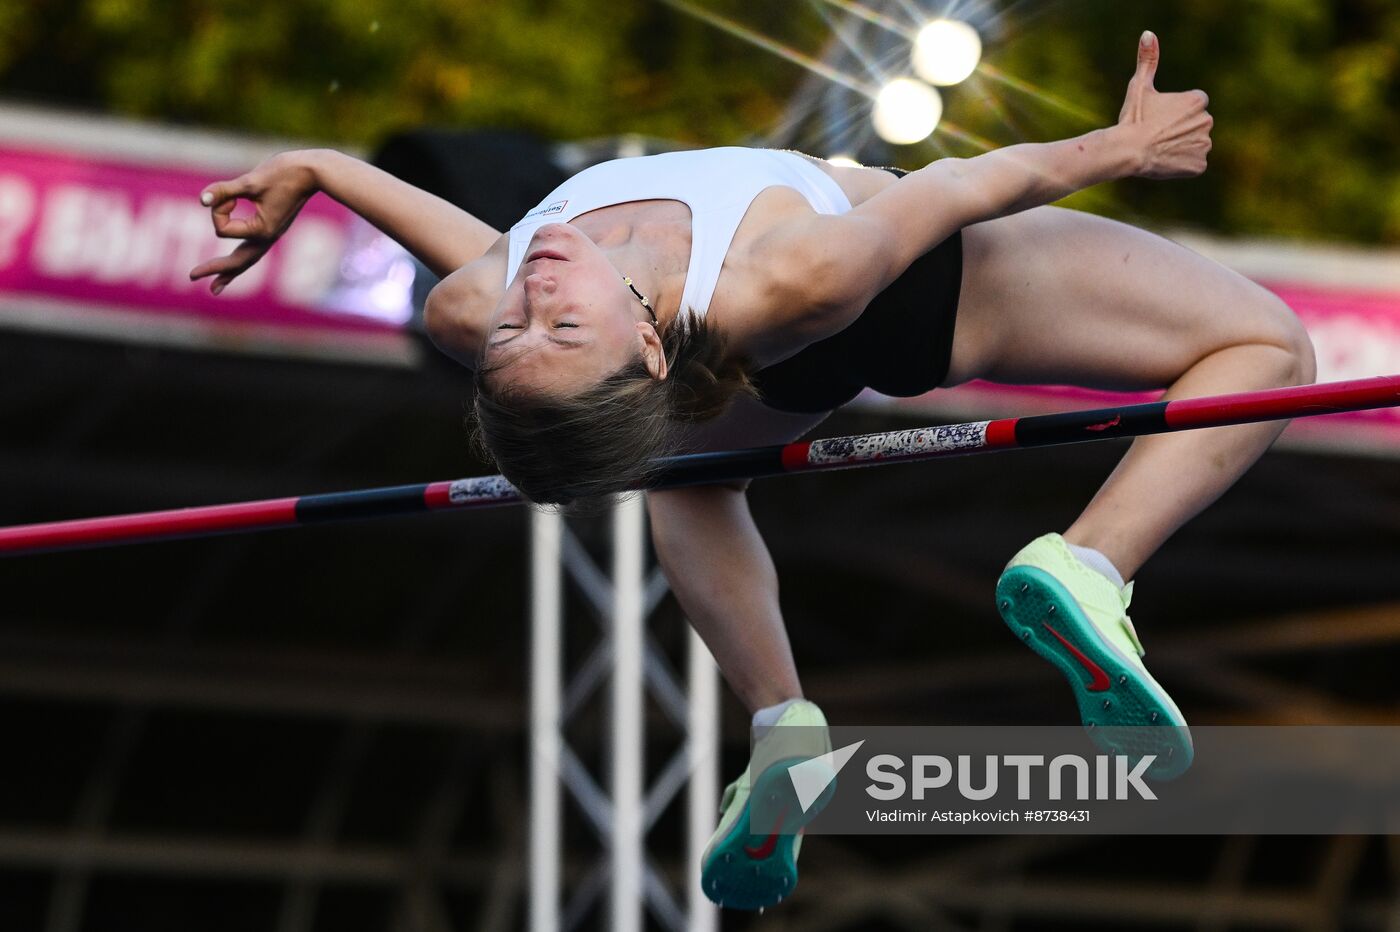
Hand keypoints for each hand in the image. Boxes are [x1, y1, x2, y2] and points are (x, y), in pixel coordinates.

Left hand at [188, 150, 320, 294]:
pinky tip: (236, 266)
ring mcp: (271, 235)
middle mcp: (267, 238)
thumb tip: (202, 200)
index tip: (229, 193)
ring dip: (229, 273)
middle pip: (237, 262)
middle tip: (191, 276)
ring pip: (247, 261)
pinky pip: (253, 250)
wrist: (312, 171)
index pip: (222, 229)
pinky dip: (241, 260)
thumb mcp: (250, 181)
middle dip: (215, 269)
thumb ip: (224, 190)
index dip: (219, 208)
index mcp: (262, 231)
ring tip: (215, 288)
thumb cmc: (284, 173)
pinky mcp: (272, 228)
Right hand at [1117, 31, 1212, 179]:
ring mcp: (1204, 144)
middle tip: (1158, 135)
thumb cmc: (1133, 118)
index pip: (1193, 106)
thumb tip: (1148, 34)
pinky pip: (1194, 164)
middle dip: (1181, 130)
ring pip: (1195, 144)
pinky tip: (1166, 162)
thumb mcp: (1139, 86)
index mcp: (1197, 101)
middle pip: (1195, 125)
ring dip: (1182, 147)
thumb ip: (1148, 60)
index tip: (1160, 118)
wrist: (1128, 150)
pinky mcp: (1199, 165)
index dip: (1176, 113)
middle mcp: (1206, 121)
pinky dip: (1182, 165)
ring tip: (1160, 149)